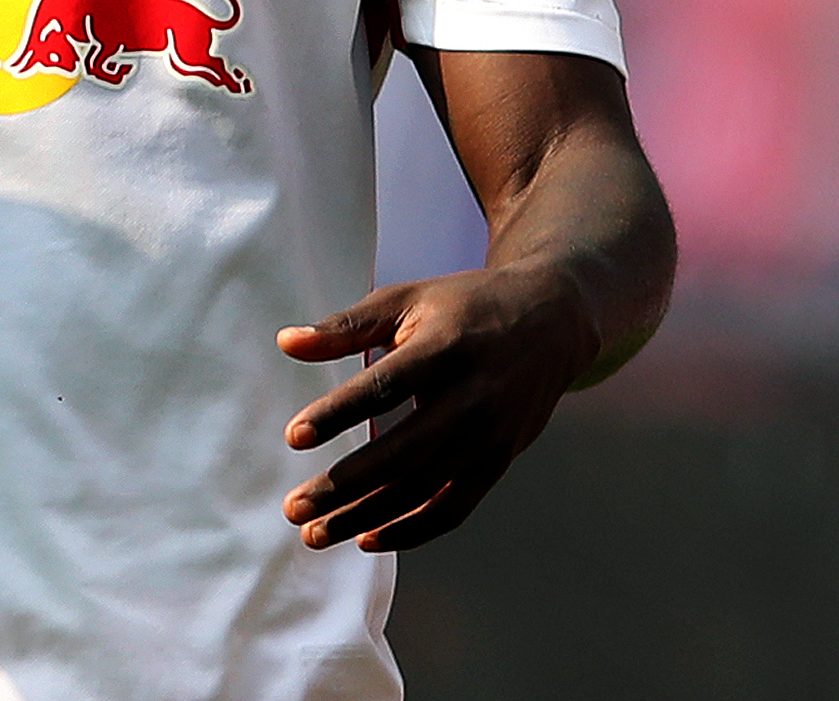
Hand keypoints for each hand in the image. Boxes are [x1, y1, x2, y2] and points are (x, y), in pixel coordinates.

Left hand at [273, 263, 598, 553]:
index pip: (384, 388)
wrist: (552, 322)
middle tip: (294, 507)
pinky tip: (369, 538)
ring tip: (317, 533)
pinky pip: (454, 508)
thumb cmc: (466, 306)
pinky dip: (412, 530)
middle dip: (343, 486)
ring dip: (367, 517)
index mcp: (444, 350)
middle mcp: (471, 399)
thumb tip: (286, 342)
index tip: (293, 437)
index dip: (338, 414)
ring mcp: (490, 437)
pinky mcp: (499, 462)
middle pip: (401, 454)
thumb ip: (346, 327)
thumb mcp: (406, 300)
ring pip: (423, 491)